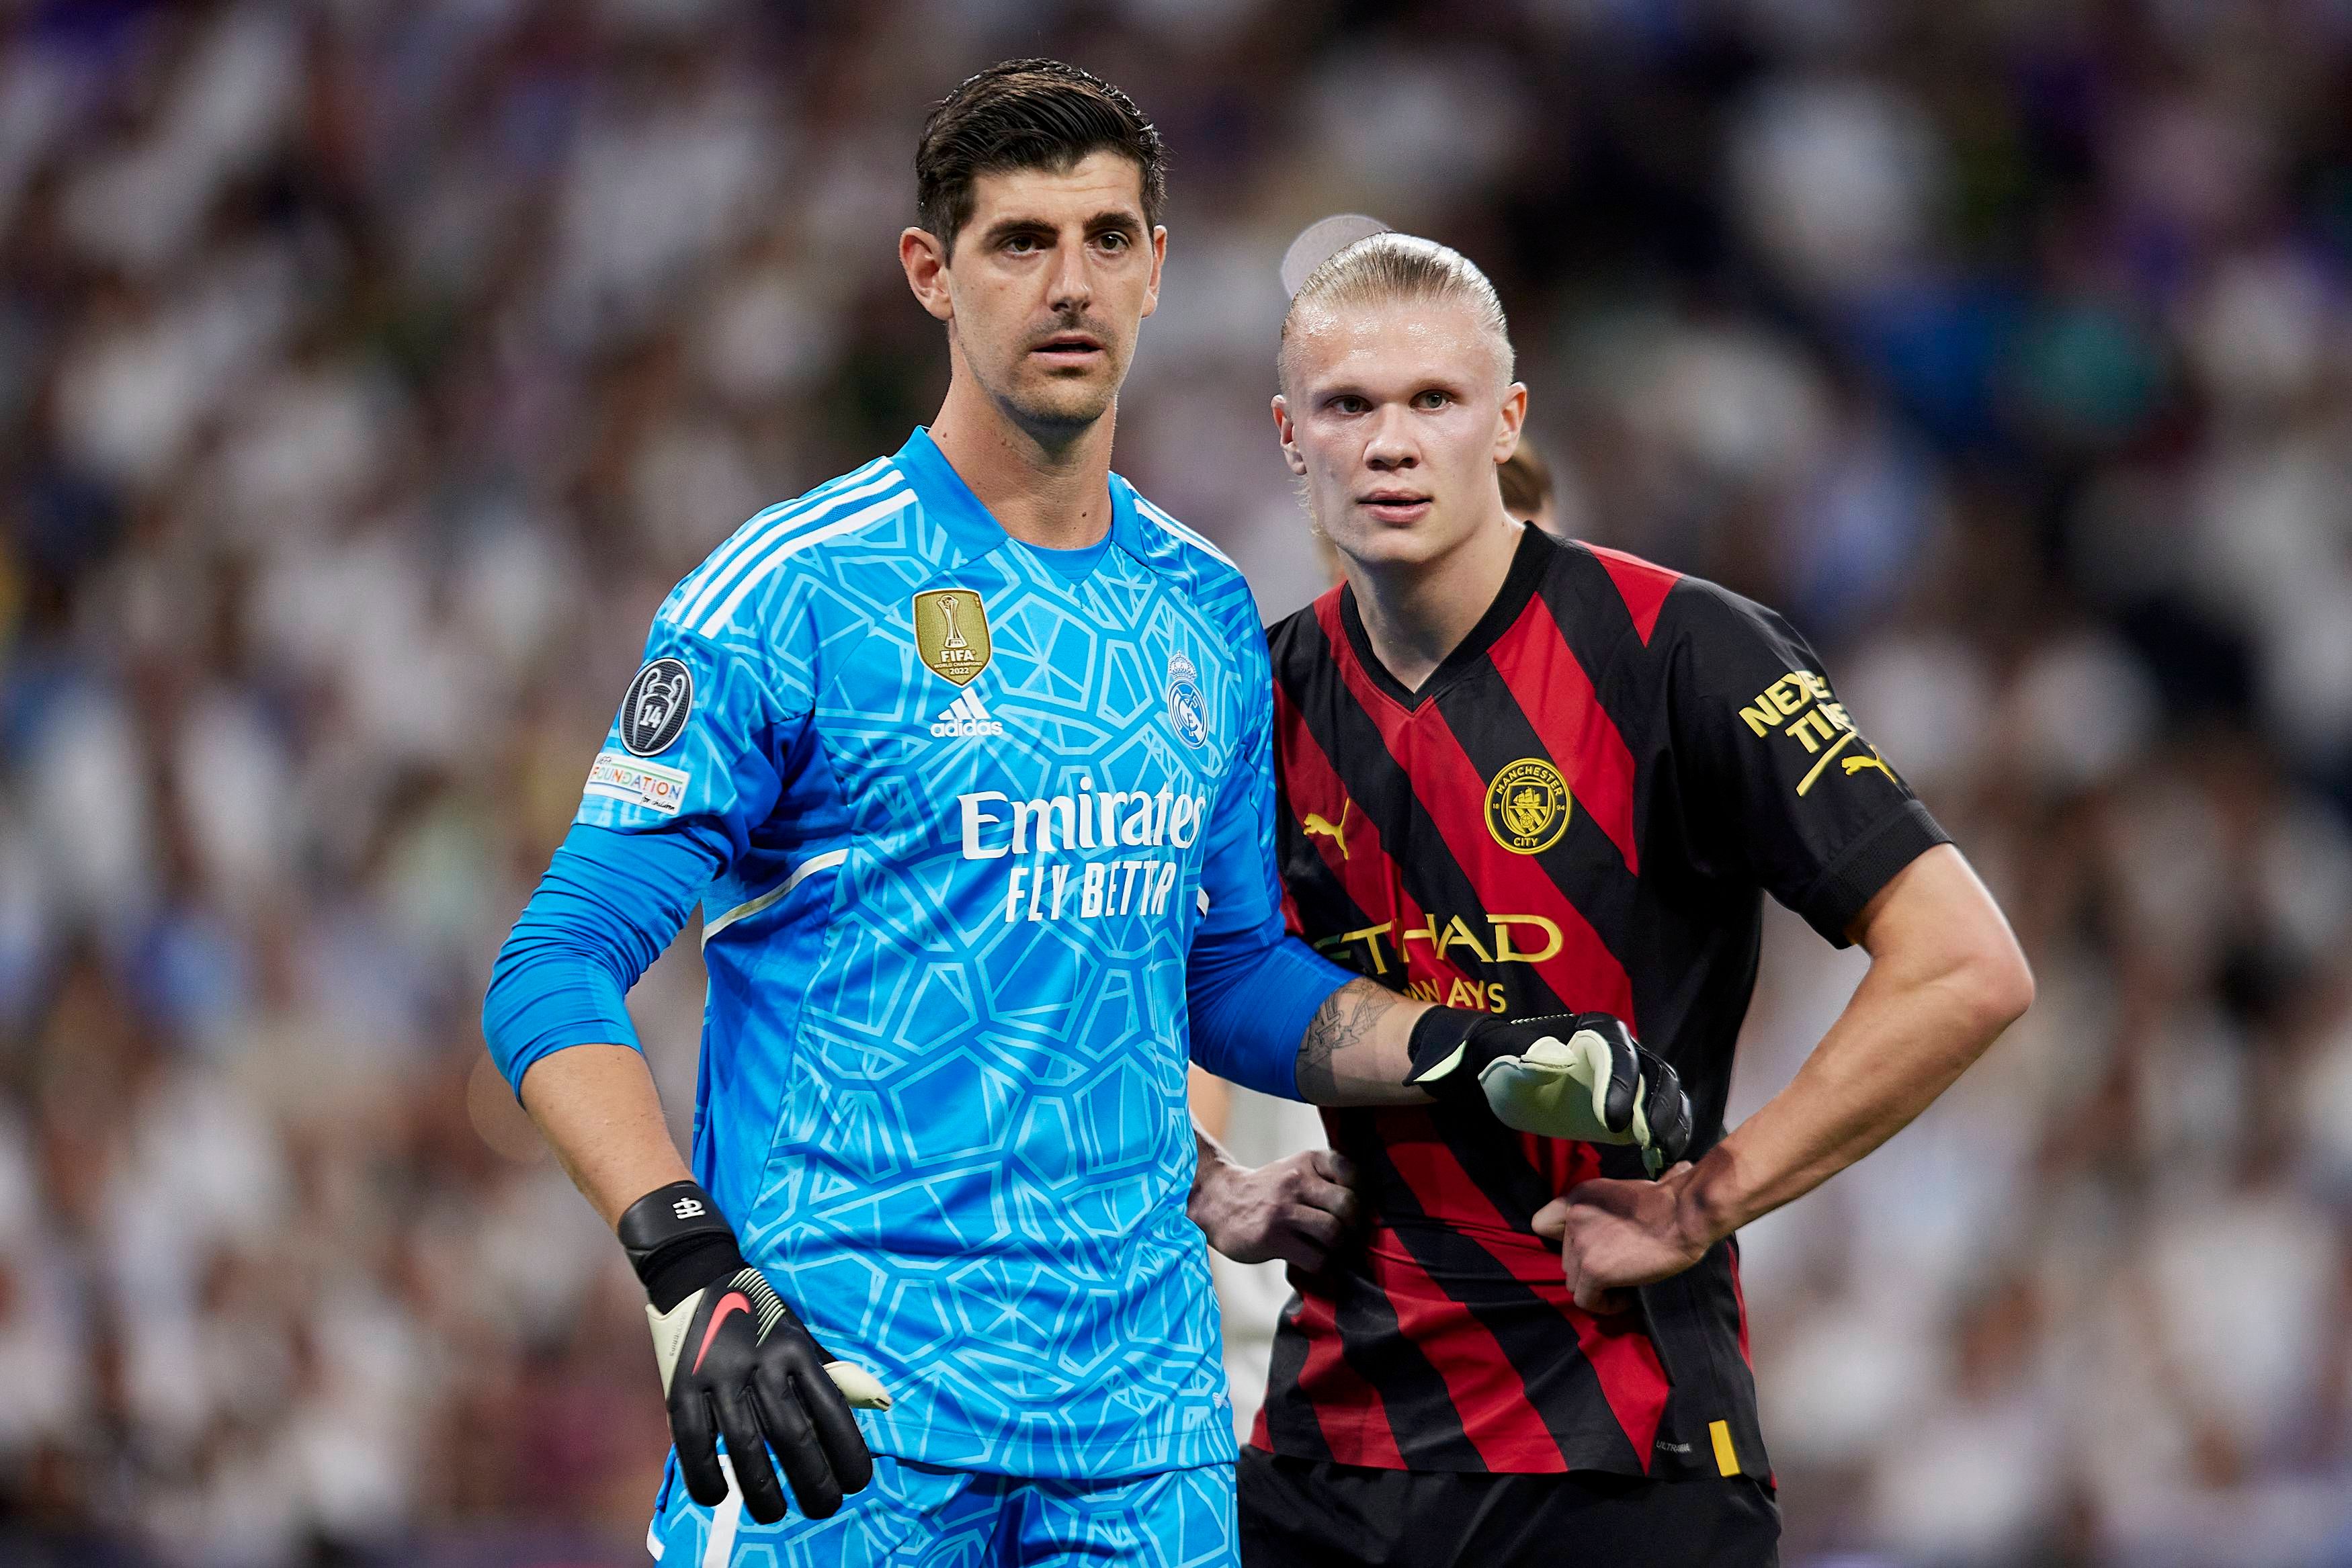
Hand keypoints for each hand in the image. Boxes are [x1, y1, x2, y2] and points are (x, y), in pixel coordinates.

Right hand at [618, 1181, 885, 1524]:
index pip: (831, 1410)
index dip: (848, 1453)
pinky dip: (706, 1476)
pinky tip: (718, 1496)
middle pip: (793, 1435)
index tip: (857, 1484)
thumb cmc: (759, 1314)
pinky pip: (694, 1441)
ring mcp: (719, 1374)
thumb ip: (829, 1372)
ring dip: (762, 1491)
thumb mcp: (799, 1334)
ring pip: (746, 1446)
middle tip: (824, 1508)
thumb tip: (877, 1407)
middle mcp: (761, 1362)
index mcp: (796, 1349)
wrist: (696, 1274)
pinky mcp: (681, 1385)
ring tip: (774, 1515)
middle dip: (813, 1482)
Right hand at [1191, 1149, 1362, 1271]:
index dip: (1361, 1195)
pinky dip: (1320, 1265)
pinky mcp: (1272, 1238)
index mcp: (1307, 1161)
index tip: (1351, 1210)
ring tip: (1326, 1248)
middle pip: (1349, 1206)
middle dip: (1353, 1227)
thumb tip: (1369, 1210)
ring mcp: (1283, 1210)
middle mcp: (1296, 1181)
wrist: (1218, 1203)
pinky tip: (1310, 1260)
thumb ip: (1327, 1180)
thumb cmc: (1268, 1192)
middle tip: (1346, 1236)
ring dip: (1336, 1248)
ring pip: (1334, 1233)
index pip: (1352, 1172)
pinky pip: (1315, 1258)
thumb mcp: (1295, 1170)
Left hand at [1406, 1011, 1693, 1170]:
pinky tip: (1663, 1160)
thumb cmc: (1504, 1065)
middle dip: (1657, 1108)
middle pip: (1656, 1073)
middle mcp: (1623, 1047)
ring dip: (1671, 1122)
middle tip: (1648, 1144)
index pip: (1619, 1055)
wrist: (1506, 1078)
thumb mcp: (1509, 1063)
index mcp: (1595, 1030)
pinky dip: (1670, 1133)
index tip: (1615, 1124)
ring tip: (1662, 1155)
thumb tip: (1558, 1057)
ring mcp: (1633, 1075)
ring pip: (1667, 1093)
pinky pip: (1663, 1113)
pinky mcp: (1635, 1102)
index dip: (1622, 1087)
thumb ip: (1531, 1060)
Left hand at [1533, 1163, 1714, 1313]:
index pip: (1543, 1224)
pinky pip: (1587, 1301)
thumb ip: (1608, 1208)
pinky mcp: (1593, 1269)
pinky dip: (1606, 1305)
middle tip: (1619, 1269)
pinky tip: (1627, 1298)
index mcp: (1579, 1197)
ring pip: (1574, 1282)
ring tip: (1626, 1284)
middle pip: (1566, 1259)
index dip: (1563, 1242)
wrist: (1685, 1215)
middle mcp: (1573, 1218)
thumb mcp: (1626, 1192)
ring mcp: (1580, 1244)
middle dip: (1590, 1268)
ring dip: (1597, 1287)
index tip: (1590, 1250)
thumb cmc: (1669, 1202)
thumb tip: (1622, 1210)